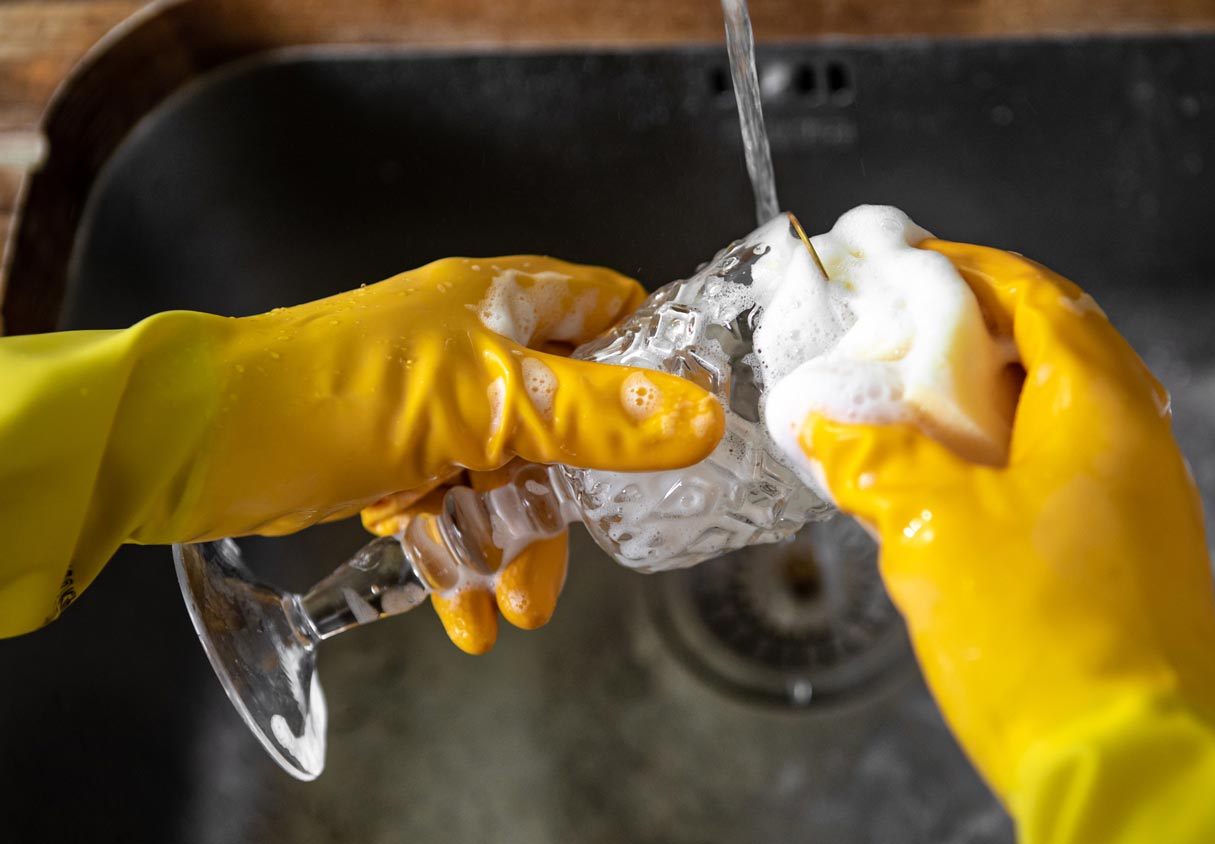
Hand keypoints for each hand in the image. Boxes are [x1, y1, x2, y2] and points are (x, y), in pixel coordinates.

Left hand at [0, 255, 722, 636]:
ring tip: (512, 609)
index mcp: (501, 303)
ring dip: (514, 544)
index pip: (607, 309)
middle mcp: (473, 347)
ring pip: (508, 477)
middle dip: (572, 497)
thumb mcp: (487, 403)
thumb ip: (598, 415)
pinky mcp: (394, 458)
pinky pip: (452, 510)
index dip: (652, 359)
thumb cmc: (336, 392)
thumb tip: (700, 420)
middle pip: (565, 417)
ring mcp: (433, 406)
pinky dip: (461, 558)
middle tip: (582, 552)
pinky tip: (463, 610)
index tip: (687, 421)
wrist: (201, 443)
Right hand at [795, 240, 1214, 841]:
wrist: (1130, 767)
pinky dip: (1007, 461)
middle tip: (902, 338)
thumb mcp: (932, 528)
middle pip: (1057, 350)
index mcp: (1102, 409)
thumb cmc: (1050, 644)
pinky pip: (1066, 476)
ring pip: (1060, 419)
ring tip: (914, 415)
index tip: (909, 263)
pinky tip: (953, 494)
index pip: (1039, 296)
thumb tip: (824, 417)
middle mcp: (1139, 444)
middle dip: (976, 334)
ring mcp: (1145, 506)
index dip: (968, 269)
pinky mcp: (1132, 561)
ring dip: (990, 402)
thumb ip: (874, 456)